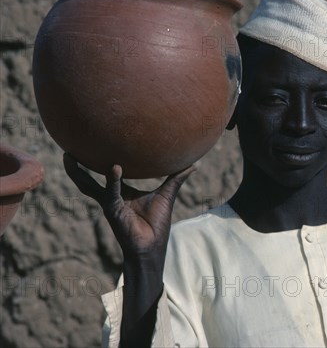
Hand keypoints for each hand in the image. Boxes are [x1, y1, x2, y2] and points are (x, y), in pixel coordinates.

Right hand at [63, 153, 194, 259]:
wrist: (152, 247)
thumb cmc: (157, 223)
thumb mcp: (167, 194)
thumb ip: (176, 178)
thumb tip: (194, 164)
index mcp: (122, 193)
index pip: (107, 174)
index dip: (99, 161)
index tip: (95, 144)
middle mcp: (112, 197)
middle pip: (88, 180)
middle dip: (77, 167)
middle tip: (68, 149)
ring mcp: (110, 204)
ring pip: (89, 186)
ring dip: (79, 173)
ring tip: (70, 156)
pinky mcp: (113, 211)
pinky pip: (111, 194)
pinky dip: (112, 181)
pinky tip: (115, 168)